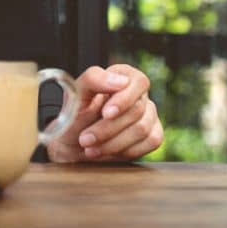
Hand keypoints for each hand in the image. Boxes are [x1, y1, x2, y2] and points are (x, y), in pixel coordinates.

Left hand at [46, 63, 163, 163]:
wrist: (72, 146)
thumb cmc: (74, 116)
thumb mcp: (75, 95)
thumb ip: (93, 79)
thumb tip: (121, 81)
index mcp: (122, 76)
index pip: (138, 81)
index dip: (124, 99)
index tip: (106, 114)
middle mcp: (139, 94)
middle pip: (137, 110)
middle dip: (108, 128)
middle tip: (85, 139)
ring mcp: (149, 115)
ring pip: (142, 129)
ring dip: (113, 143)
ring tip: (91, 148)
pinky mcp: (153, 135)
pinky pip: (151, 142)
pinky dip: (125, 151)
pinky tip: (108, 151)